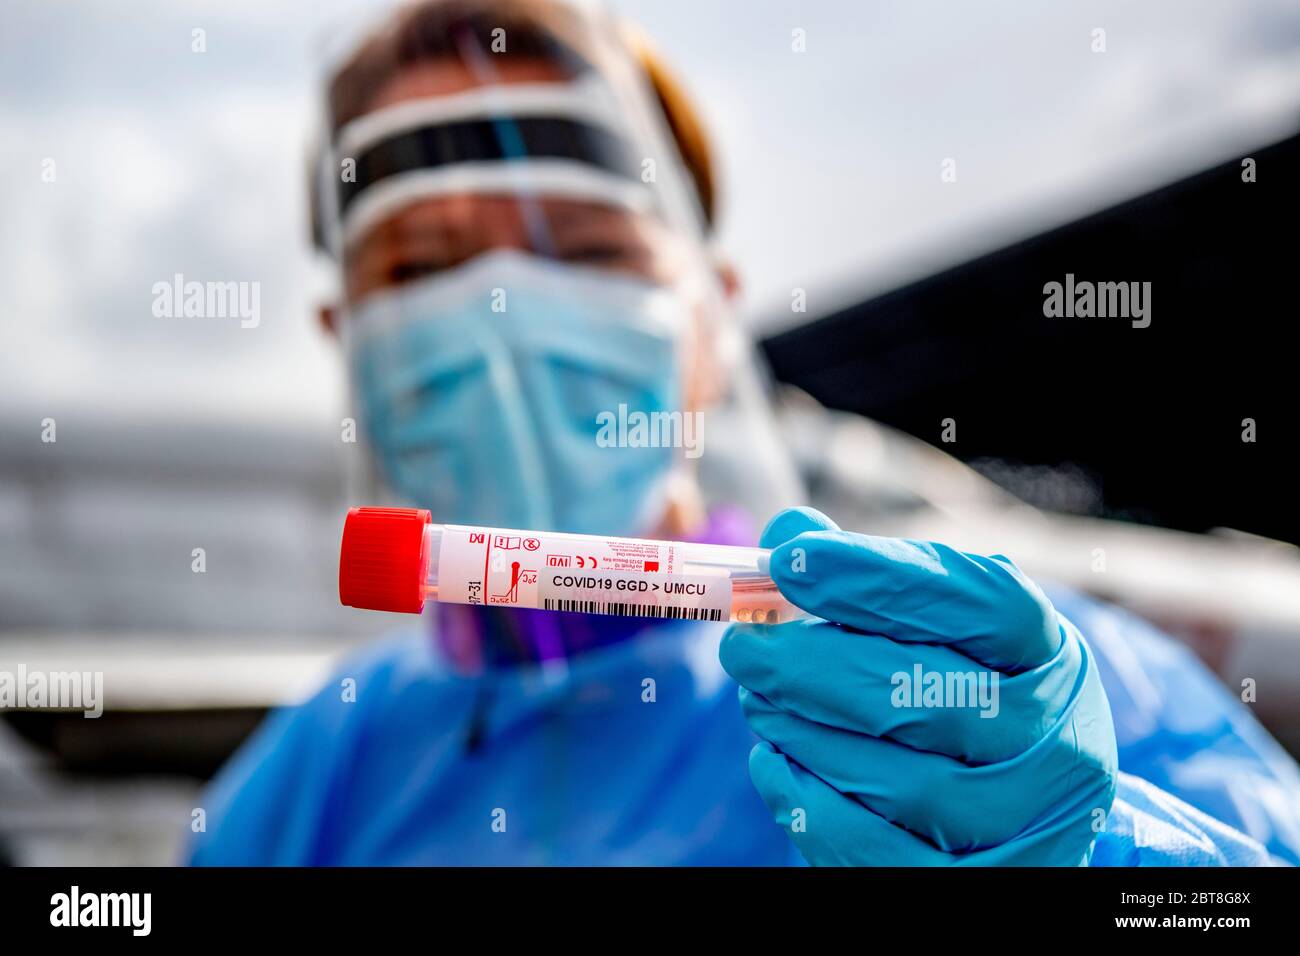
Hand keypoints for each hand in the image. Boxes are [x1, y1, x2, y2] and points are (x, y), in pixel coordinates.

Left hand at [720, 508, 1116, 864]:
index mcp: (1053, 658)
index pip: (981, 603)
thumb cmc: (969, 699)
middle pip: (925, 692)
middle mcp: (1058, 743)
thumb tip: (787, 533)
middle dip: (810, 663)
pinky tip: (772, 762)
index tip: (790, 560)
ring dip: (802, 730)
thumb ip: (872, 581)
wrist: (1024, 817)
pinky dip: (806, 800)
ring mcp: (1023, 824)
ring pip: (896, 777)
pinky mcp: (971, 885)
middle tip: (743, 646)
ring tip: (758, 700)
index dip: (879, 576)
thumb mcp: (948, 635)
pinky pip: (871, 847)